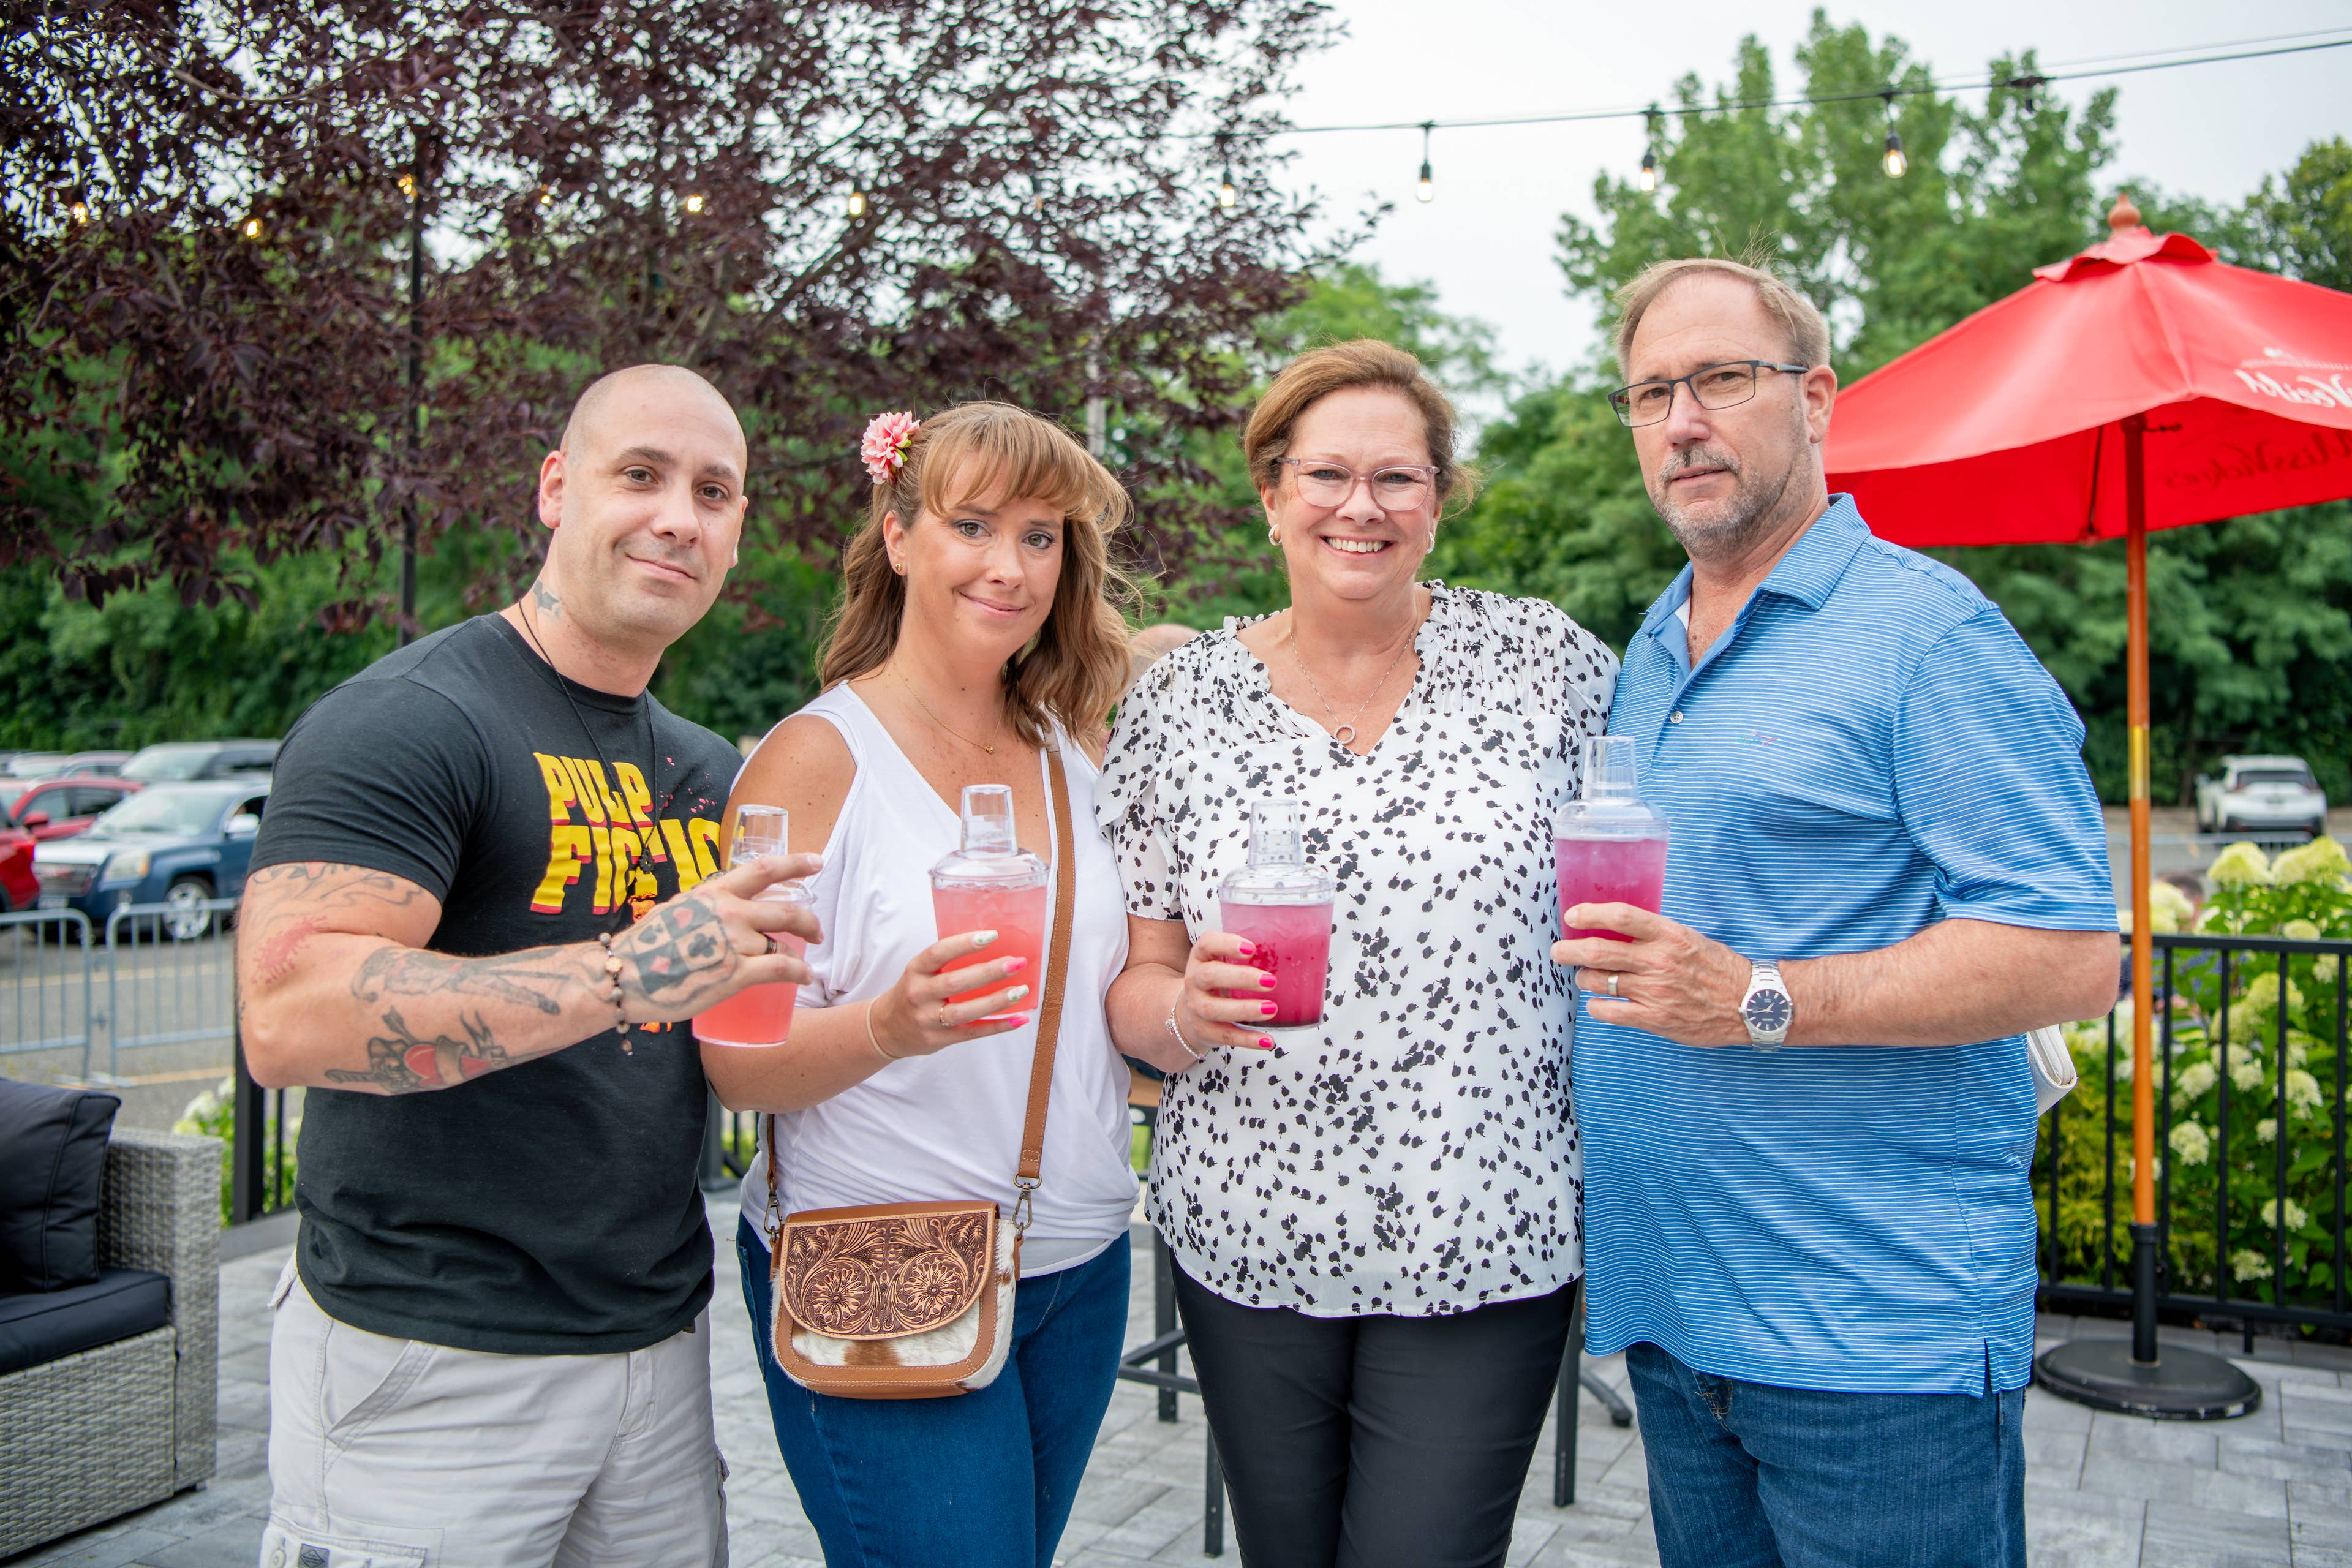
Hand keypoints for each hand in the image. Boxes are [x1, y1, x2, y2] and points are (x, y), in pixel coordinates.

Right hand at [611, 853, 822, 1020]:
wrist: (623, 976)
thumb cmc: (644, 947)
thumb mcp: (675, 910)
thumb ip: (701, 908)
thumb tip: (715, 913)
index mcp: (713, 893)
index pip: (762, 870)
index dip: (794, 863)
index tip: (816, 861)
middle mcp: (729, 913)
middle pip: (785, 910)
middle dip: (808, 921)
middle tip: (816, 931)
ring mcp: (735, 943)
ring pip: (784, 943)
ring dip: (800, 952)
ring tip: (805, 961)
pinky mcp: (736, 974)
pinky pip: (782, 969)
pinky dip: (800, 973)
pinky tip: (804, 978)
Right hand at [868, 929, 1035, 1057]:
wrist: (886, 1029)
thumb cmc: (913, 993)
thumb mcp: (919, 973)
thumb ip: (946, 964)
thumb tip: (992, 948)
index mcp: (915, 971)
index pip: (938, 953)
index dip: (964, 943)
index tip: (992, 935)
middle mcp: (919, 995)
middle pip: (956, 982)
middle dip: (989, 972)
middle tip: (1016, 962)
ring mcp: (928, 1020)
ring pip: (965, 1011)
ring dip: (996, 1001)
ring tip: (1021, 990)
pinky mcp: (939, 1040)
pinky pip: (972, 1033)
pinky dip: (998, 1026)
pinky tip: (1019, 1019)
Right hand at [1172, 932, 1278, 1058]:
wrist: (1189, 1010)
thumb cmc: (1217, 980)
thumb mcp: (1223, 962)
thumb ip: (1247, 956)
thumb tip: (1292, 952)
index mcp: (1201, 957)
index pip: (1207, 944)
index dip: (1227, 944)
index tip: (1251, 949)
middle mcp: (1194, 979)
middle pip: (1210, 976)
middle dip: (1241, 978)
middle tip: (1271, 981)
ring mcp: (1196, 1006)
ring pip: (1214, 1009)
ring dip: (1245, 1009)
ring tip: (1271, 1009)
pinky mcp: (1203, 1030)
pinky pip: (1225, 1035)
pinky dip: (1247, 1039)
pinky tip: (1267, 1040)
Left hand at [1550, 903, 1752, 1047]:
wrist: (1749, 1003)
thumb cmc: (1718, 968)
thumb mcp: (1688, 939)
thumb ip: (1655, 934)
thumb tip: (1617, 928)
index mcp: (1668, 935)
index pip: (1621, 917)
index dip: (1591, 913)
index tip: (1573, 916)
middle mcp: (1658, 961)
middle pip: (1598, 951)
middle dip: (1569, 950)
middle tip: (1559, 951)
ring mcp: (1654, 991)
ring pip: (1598, 981)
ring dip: (1584, 978)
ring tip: (1585, 977)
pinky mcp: (1655, 1018)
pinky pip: (1610, 1012)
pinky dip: (1597, 1007)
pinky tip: (1599, 1004)